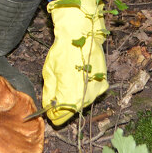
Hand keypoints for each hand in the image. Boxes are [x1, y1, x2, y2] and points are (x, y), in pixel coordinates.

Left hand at [41, 0, 108, 125]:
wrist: (82, 34)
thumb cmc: (63, 51)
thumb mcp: (49, 72)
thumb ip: (49, 94)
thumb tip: (48, 108)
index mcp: (71, 97)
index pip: (60, 119)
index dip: (52, 115)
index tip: (48, 110)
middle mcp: (86, 97)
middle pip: (72, 111)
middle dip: (62, 106)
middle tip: (55, 92)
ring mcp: (97, 90)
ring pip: (82, 102)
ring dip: (73, 98)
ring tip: (67, 80)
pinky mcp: (103, 83)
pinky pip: (91, 92)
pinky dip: (83, 89)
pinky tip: (78, 76)